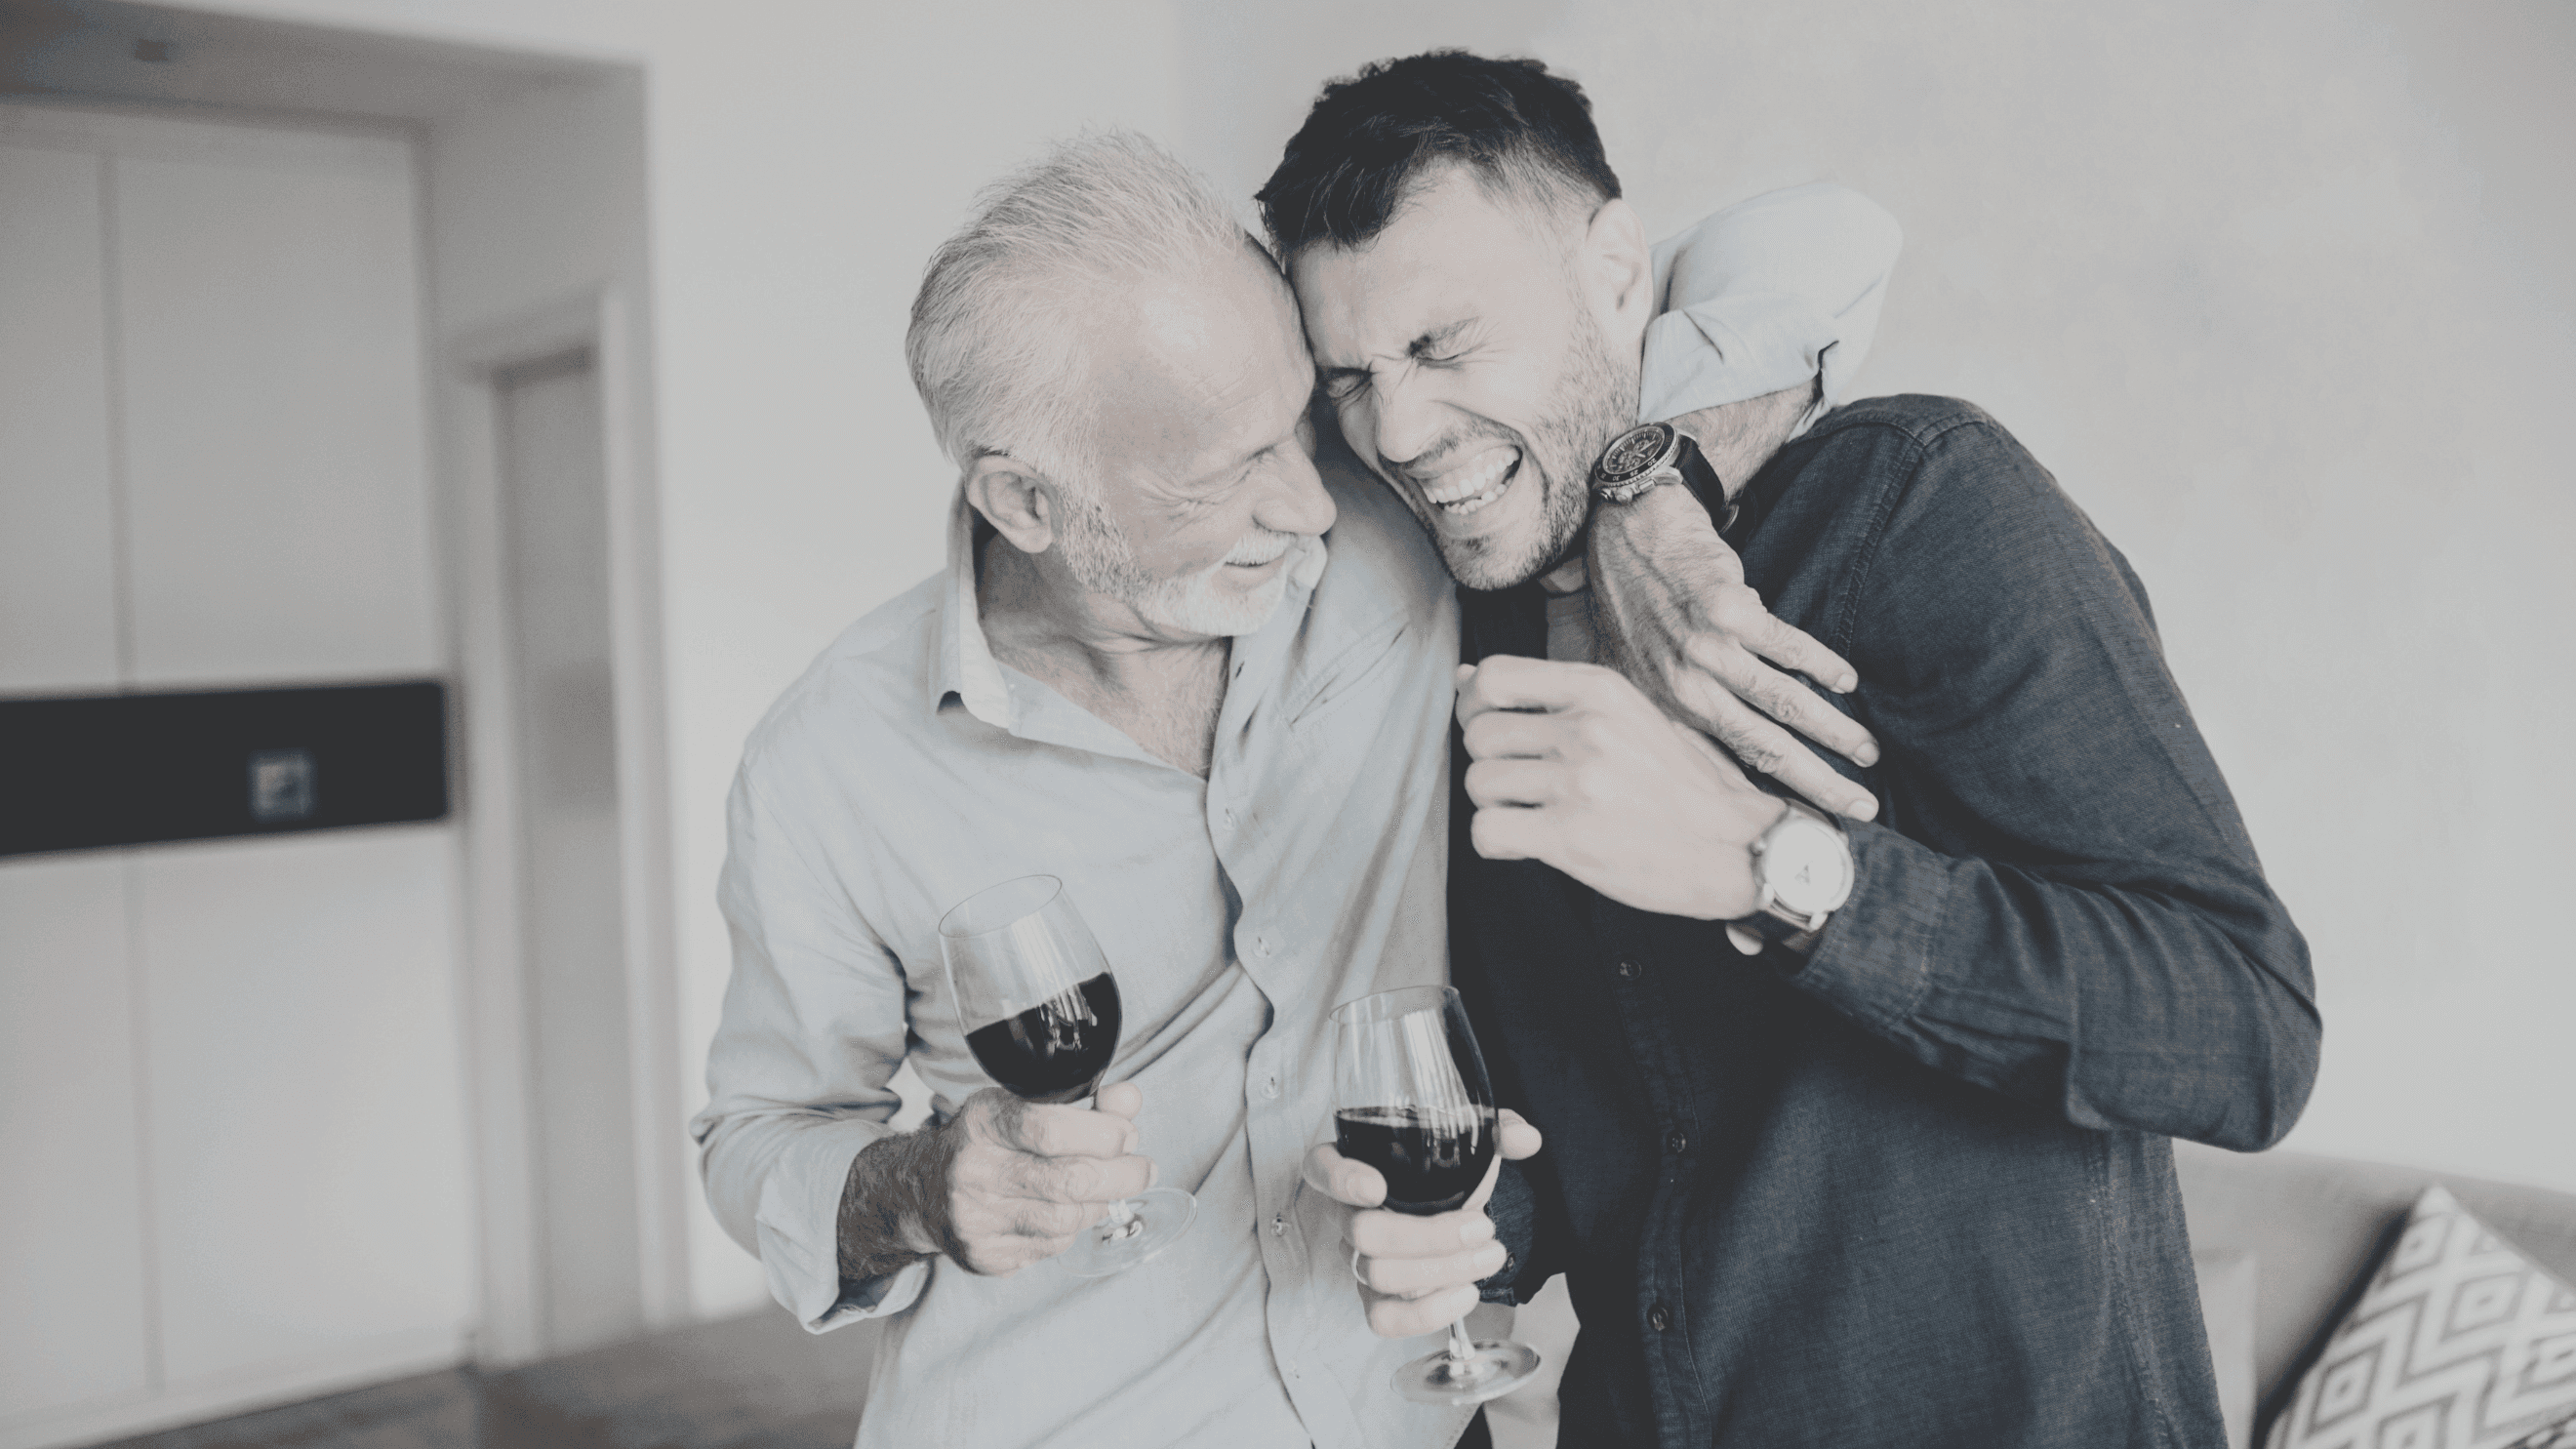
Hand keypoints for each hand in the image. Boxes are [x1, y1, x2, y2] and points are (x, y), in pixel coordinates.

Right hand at [934, 1082, 1155, 1275]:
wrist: (922, 1189)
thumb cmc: (986, 1141)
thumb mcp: (1024, 1105)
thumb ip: (1084, 1104)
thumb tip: (1130, 1102)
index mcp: (982, 1122)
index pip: (1048, 1128)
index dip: (1102, 1133)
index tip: (1127, 1135)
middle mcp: (973, 1171)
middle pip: (1068, 1181)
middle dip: (1122, 1175)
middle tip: (1143, 1168)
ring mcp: (975, 1219)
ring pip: (1066, 1220)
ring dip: (1099, 1204)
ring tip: (1103, 1189)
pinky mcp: (983, 1256)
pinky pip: (1051, 1247)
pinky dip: (1071, 1229)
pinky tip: (1065, 1211)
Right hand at [1305, 1109, 1542, 1337]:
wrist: (1446, 1211)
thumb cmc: (1440, 1173)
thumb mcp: (1464, 1143)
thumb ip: (1494, 1132)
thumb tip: (1525, 1139)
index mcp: (1350, 1164)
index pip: (1321, 1168)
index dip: (1342, 1180)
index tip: (1378, 1187)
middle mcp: (1344, 1214)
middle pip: (1363, 1234)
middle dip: (1430, 1236)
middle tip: (1482, 1227)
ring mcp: (1356, 1259)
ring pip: (1379, 1276)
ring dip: (1443, 1271)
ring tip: (1489, 1255)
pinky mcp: (1374, 1298)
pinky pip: (1383, 1319)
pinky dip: (1427, 1313)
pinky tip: (1466, 1293)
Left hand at [1458, 654, 1786, 918]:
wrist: (1738, 847)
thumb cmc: (1685, 785)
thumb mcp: (1628, 718)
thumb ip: (1552, 696)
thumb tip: (1464, 679)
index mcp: (1601, 691)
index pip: (1494, 676)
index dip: (1474, 706)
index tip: (1488, 728)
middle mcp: (1586, 728)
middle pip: (1479, 734)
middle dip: (1491, 763)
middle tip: (1523, 785)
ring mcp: (1578, 781)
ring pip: (1479, 782)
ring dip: (1496, 805)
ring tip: (1534, 815)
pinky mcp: (1571, 836)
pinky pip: (1486, 831)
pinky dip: (1497, 842)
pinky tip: (1528, 843)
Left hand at [1584, 481, 1879, 820]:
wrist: (1622, 531)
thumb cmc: (1627, 602)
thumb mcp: (1627, 673)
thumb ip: (1667, 715)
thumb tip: (1708, 762)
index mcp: (1659, 711)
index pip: (1723, 769)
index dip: (1768, 801)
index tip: (1807, 828)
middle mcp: (1681, 688)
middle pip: (1764, 748)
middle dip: (1818, 783)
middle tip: (1861, 809)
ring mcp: (1705, 649)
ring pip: (1783, 703)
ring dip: (1833, 730)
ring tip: (1867, 753)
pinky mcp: (1729, 610)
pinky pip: (1788, 646)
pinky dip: (1822, 665)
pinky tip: (1847, 682)